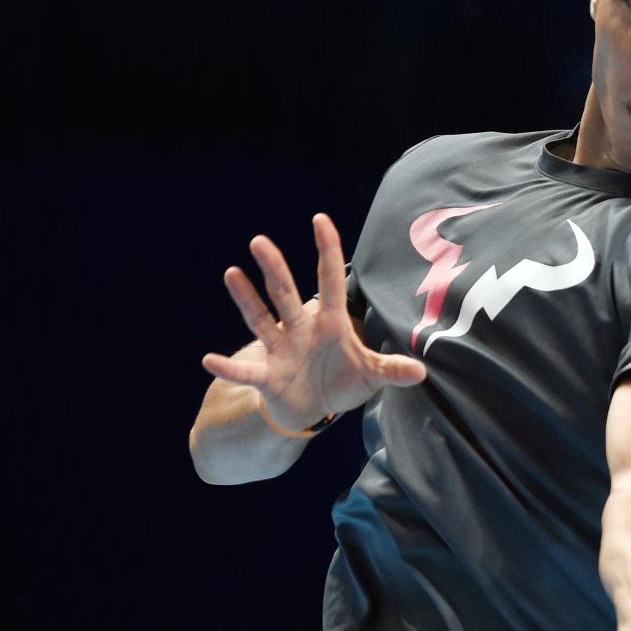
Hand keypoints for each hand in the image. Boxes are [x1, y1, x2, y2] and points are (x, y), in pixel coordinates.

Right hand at [201, 213, 425, 428]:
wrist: (315, 409)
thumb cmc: (344, 382)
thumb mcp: (372, 376)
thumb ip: (392, 369)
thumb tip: (421, 372)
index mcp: (329, 322)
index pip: (328, 280)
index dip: (326, 251)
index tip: (320, 220)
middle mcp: (301, 329)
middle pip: (285, 293)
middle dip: (274, 268)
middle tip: (259, 241)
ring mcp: (281, 350)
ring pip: (262, 320)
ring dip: (246, 299)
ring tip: (232, 274)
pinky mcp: (268, 377)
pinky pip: (246, 371)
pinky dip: (228, 368)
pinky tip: (208, 360)